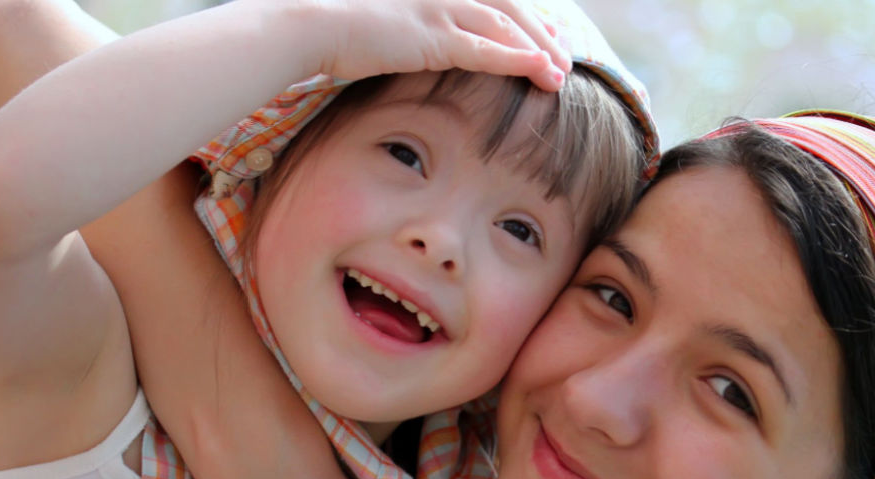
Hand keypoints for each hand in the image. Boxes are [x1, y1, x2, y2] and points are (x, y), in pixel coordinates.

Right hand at [313, 0, 571, 90]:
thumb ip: (416, 26)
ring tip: (560, 75)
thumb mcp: (387, 20)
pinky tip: (540, 72)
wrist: (311, 24)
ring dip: (537, 51)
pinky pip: (485, 50)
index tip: (548, 34)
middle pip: (509, 7)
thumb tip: (425, 42)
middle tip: (563, 58)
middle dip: (541, 33)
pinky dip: (517, 60)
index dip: (526, 16)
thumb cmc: (340, 26)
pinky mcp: (432, 36)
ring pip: (505, 27)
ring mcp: (439, 8)